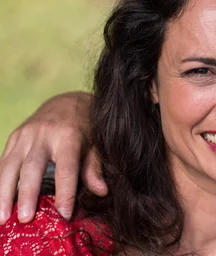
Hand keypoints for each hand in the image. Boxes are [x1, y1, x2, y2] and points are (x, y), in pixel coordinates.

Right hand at [0, 92, 106, 223]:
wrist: (67, 101)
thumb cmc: (85, 127)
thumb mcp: (95, 144)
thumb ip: (94, 167)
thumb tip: (101, 192)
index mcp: (69, 135)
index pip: (66, 168)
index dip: (65, 192)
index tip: (64, 215)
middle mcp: (44, 134)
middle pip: (33, 167)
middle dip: (28, 194)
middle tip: (26, 218)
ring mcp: (25, 135)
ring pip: (10, 166)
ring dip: (4, 194)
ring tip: (3, 218)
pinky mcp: (14, 137)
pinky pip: (3, 163)